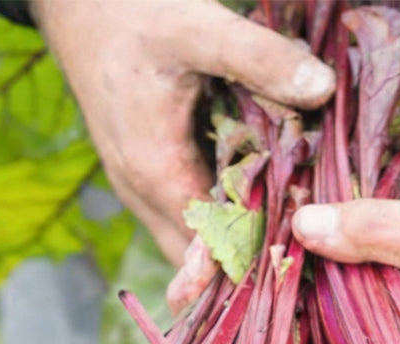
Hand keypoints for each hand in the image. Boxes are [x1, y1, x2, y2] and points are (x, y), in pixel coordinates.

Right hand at [33, 0, 334, 307]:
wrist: (76, 4)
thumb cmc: (132, 14)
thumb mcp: (199, 29)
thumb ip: (260, 59)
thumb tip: (323, 87)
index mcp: (156, 174)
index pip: (214, 248)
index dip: (260, 253)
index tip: (306, 247)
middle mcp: (143, 196)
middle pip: (200, 262)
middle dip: (247, 261)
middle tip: (301, 246)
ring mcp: (140, 191)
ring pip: (191, 245)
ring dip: (233, 242)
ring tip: (284, 228)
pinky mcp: (144, 178)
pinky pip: (185, 218)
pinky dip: (219, 219)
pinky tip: (255, 198)